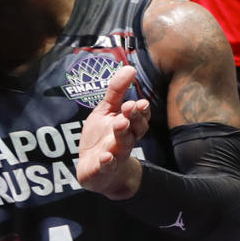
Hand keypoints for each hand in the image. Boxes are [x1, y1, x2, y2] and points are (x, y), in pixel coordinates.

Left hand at [76, 64, 149, 199]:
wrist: (99, 172)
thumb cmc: (104, 138)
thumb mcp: (106, 111)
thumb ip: (117, 91)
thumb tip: (130, 67)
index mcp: (129, 126)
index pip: (140, 117)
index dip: (140, 111)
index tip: (139, 102)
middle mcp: (125, 140)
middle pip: (135, 129)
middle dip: (134, 118)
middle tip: (130, 107)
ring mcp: (115, 155)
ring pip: (123, 145)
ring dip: (122, 134)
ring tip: (120, 123)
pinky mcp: (103, 170)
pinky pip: (107, 166)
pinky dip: (107, 162)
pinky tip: (105, 156)